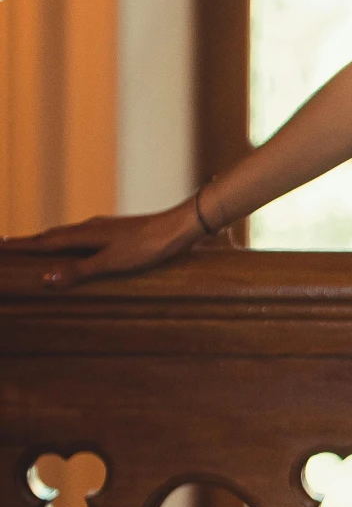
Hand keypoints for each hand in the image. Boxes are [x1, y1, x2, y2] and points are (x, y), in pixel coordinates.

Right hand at [0, 198, 209, 287]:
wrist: (178, 228)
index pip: (44, 242)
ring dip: (49, 240)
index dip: (22, 245)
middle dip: (29, 242)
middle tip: (8, 244)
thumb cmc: (147, 247)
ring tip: (35, 244)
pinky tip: (79, 245)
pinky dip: (70, 242)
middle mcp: (90, 227)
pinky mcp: (118, 232)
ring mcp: (105, 228)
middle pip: (52, 235)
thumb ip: (79, 271)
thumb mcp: (111, 263)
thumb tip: (44, 278)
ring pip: (69, 234)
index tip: (0, 245)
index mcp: (84, 235)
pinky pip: (84, 237)